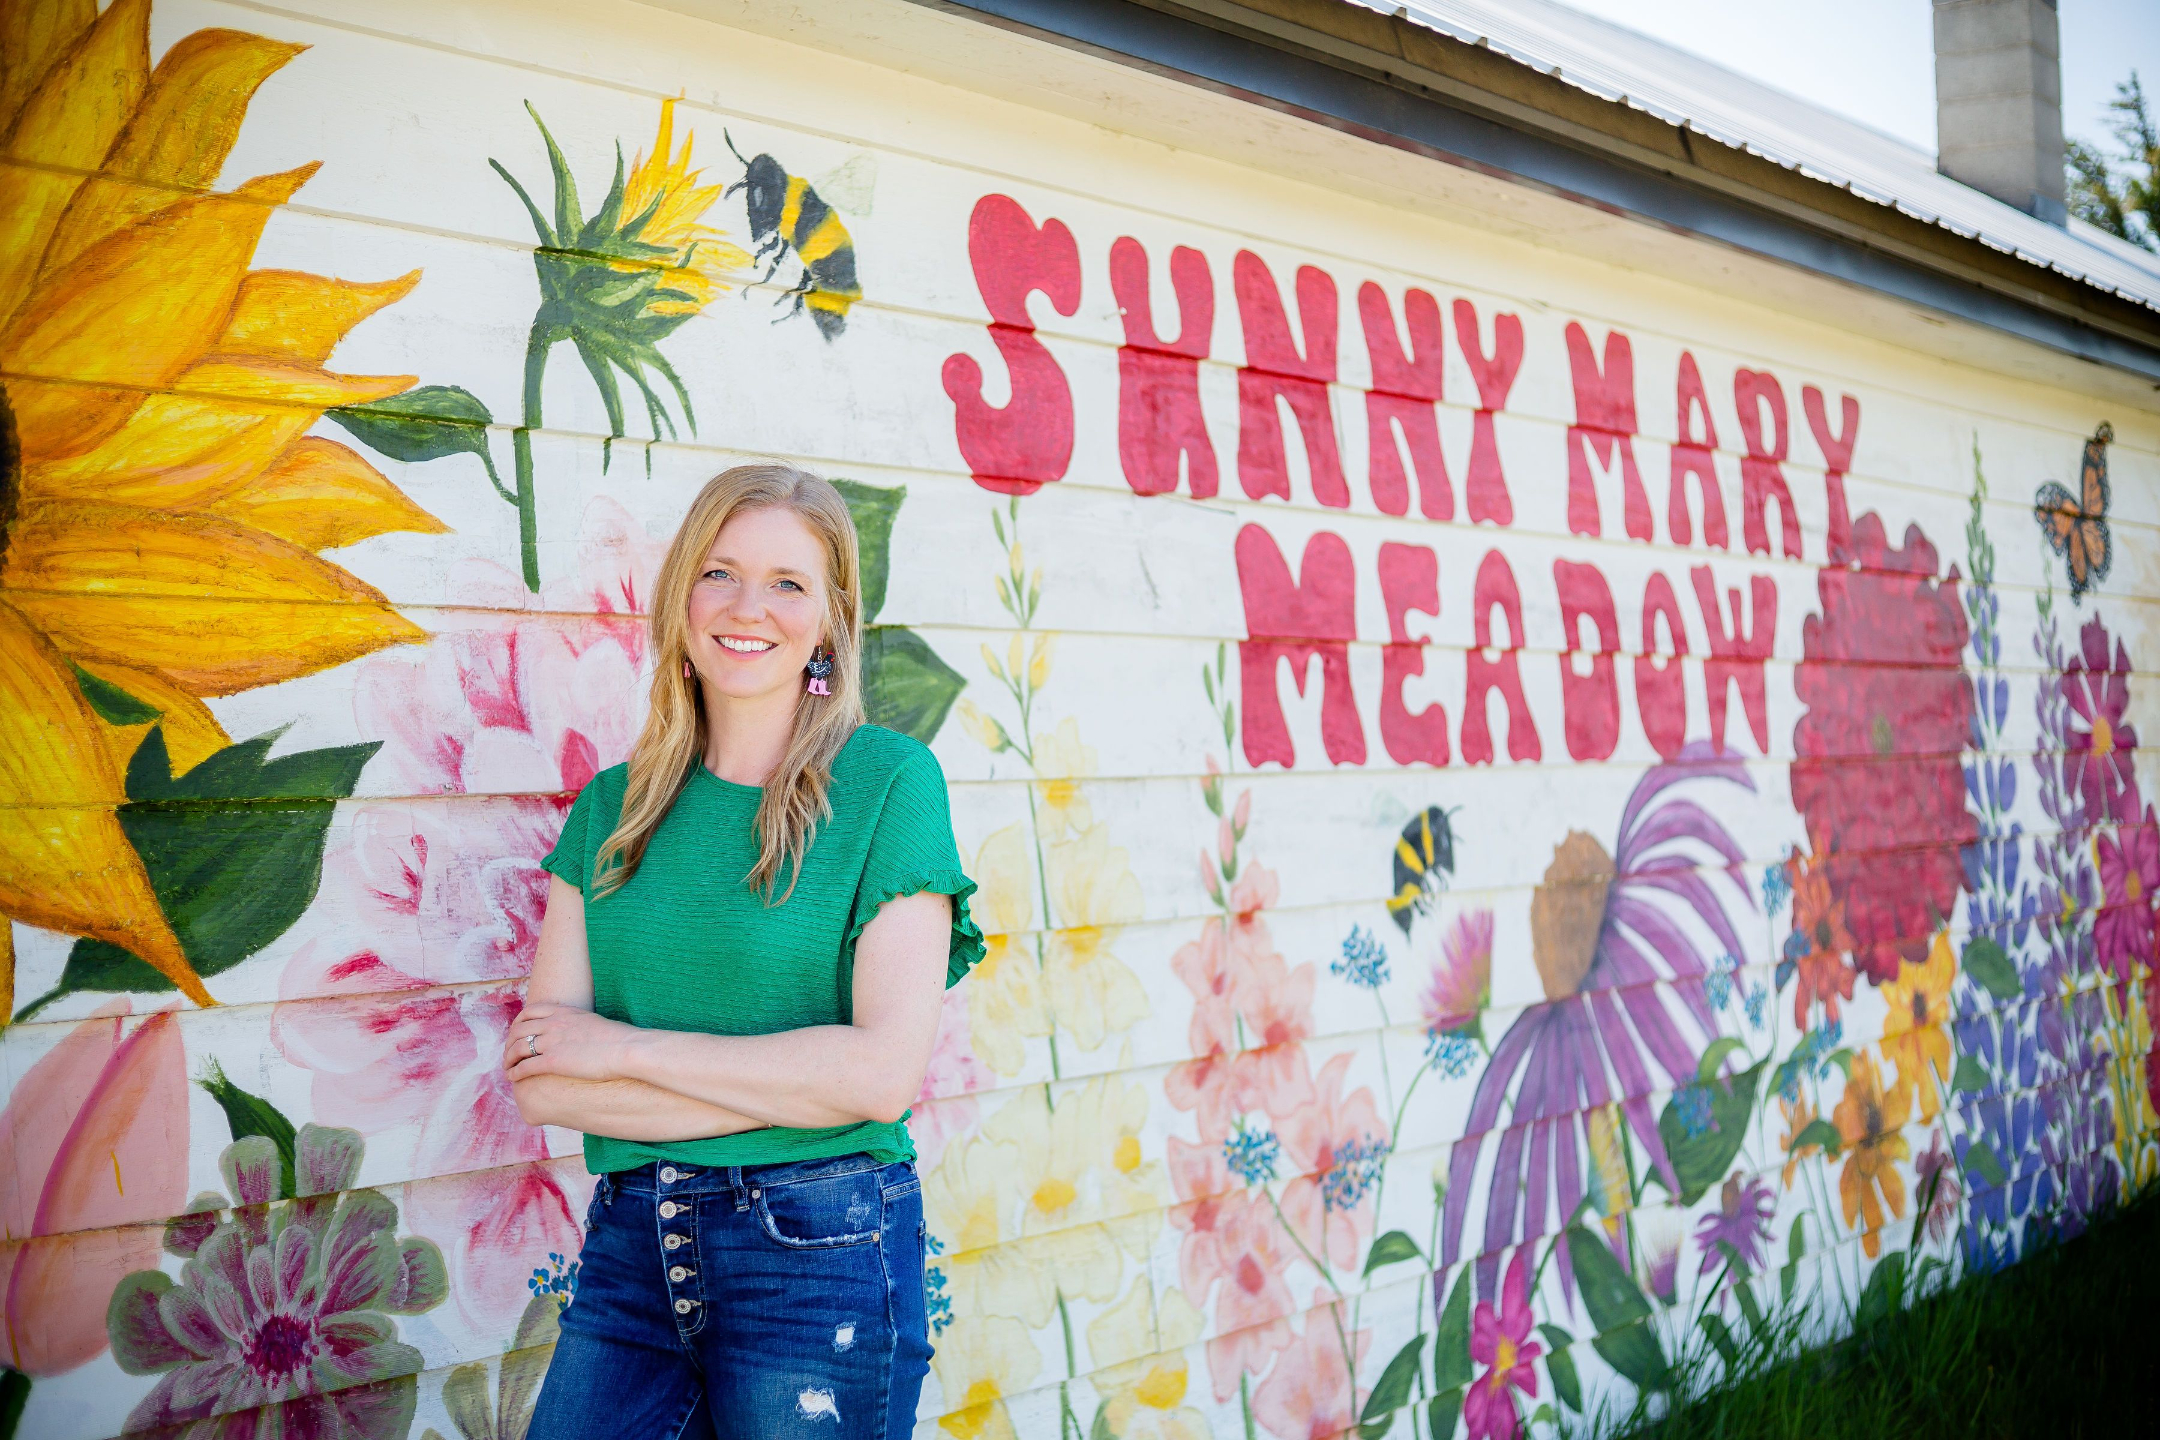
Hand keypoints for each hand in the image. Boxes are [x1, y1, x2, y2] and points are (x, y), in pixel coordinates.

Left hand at [503, 1004, 639, 1082]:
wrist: (627, 1048)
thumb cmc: (619, 1039)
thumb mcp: (594, 1023)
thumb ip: (580, 1025)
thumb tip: (581, 1034)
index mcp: (563, 1012)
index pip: (529, 1012)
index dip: (518, 1023)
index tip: (516, 1033)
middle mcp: (553, 1024)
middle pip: (519, 1030)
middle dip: (509, 1042)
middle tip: (508, 1053)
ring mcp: (551, 1042)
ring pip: (517, 1048)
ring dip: (508, 1058)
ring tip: (507, 1067)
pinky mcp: (553, 1061)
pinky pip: (524, 1067)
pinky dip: (514, 1072)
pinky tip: (513, 1078)